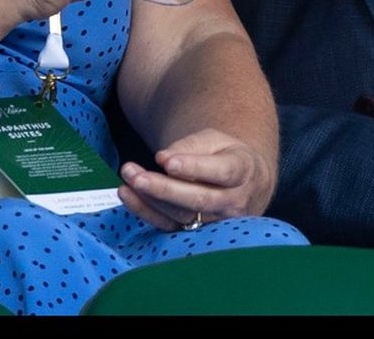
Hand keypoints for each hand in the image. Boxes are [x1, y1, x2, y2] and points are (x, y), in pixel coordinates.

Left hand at [118, 129, 275, 229]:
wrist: (245, 185)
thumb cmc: (226, 156)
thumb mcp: (216, 140)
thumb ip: (192, 145)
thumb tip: (164, 158)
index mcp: (243, 171)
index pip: (221, 171)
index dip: (194, 167)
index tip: (167, 161)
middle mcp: (233, 202)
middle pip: (198, 199)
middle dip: (164, 188)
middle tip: (136, 175)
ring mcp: (216, 222)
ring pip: (181, 215)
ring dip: (150, 198)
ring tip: (128, 177)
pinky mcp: (197, 232)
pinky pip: (169, 226)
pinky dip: (146, 211)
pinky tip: (128, 194)